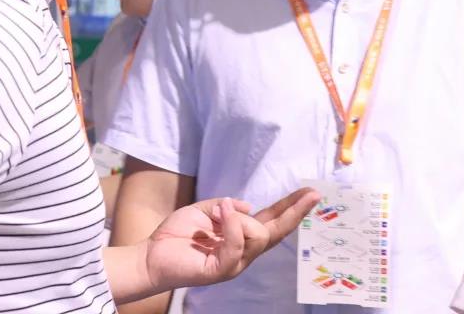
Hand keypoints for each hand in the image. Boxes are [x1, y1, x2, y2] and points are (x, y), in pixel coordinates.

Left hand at [143, 187, 319, 290]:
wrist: (150, 257)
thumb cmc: (176, 236)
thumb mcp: (204, 210)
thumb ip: (227, 208)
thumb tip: (247, 206)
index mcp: (240, 237)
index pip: (272, 222)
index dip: (290, 208)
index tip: (309, 193)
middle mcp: (243, 252)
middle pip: (277, 232)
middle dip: (295, 211)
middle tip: (313, 193)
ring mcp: (235, 264)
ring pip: (257, 234)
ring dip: (238, 216)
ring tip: (217, 210)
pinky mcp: (222, 270)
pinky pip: (237, 244)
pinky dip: (230, 224)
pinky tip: (220, 210)